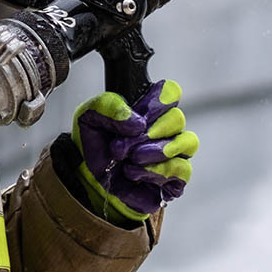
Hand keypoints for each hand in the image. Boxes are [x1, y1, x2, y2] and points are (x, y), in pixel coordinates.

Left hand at [72, 79, 198, 221]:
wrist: (85, 180)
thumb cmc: (92, 146)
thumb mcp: (88, 116)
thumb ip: (109, 106)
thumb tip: (138, 123)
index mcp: (146, 108)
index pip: (170, 92)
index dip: (159, 99)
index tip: (139, 113)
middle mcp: (163, 129)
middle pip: (177, 118)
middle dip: (150, 131)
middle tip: (122, 144)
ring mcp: (172, 154)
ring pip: (187, 142)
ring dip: (158, 150)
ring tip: (132, 158)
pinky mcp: (174, 179)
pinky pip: (183, 170)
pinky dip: (157, 171)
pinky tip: (134, 173)